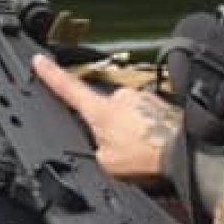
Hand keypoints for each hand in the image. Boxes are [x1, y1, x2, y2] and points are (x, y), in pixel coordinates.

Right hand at [32, 53, 178, 182]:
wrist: (185, 153)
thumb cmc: (147, 158)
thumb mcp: (106, 163)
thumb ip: (98, 148)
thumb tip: (102, 144)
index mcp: (100, 110)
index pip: (68, 89)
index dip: (50, 75)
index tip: (39, 60)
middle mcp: (121, 97)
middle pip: (104, 110)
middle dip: (109, 128)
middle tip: (122, 152)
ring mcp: (143, 98)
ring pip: (128, 115)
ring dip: (132, 132)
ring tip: (143, 154)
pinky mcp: (162, 105)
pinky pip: (147, 119)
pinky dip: (149, 131)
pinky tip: (155, 148)